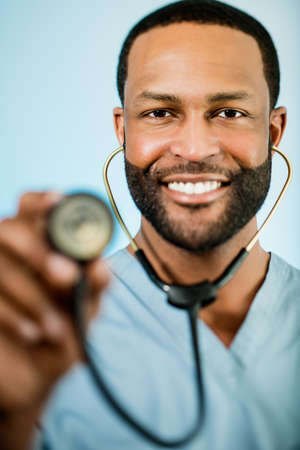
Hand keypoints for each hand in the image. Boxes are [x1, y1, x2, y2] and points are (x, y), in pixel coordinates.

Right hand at [0, 191, 109, 414]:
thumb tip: (99, 267)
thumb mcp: (86, 311)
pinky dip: (13, 315)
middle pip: (11, 228)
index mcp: (43, 245)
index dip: (42, 201)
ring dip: (32, 295)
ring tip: (58, 329)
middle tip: (66, 276)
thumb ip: (93, 287)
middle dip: (39, 251)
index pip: (34, 206)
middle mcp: (12, 253)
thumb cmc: (65, 335)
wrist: (33, 378)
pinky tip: (35, 335)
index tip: (56, 201)